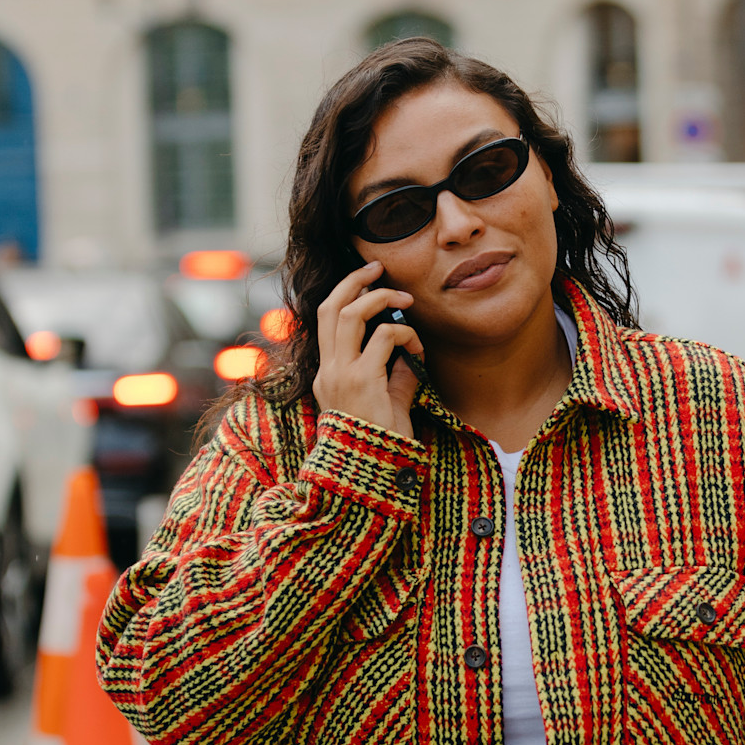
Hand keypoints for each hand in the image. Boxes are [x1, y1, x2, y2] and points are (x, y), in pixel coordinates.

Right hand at [312, 262, 423, 437]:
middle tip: (377, 268)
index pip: (327, 322)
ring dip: (378, 298)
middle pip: (329, 308)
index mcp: (328, 376)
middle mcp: (329, 371)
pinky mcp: (362, 382)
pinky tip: (418, 347)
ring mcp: (341, 375)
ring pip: (348, 314)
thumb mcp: (386, 404)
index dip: (346, 296)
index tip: (370, 284)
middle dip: (353, 281)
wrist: (373, 475)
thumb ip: (394, 376)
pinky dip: (405, 333)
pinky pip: (384, 338)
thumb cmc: (381, 445)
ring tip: (404, 298)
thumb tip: (410, 354)